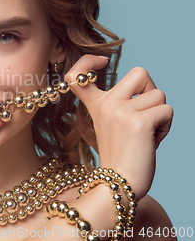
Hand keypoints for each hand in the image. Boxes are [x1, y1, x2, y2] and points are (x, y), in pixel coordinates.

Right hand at [65, 55, 172, 200]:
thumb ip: (122, 103)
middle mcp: (105, 104)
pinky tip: (153, 141)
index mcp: (96, 104)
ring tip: (148, 134)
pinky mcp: (138, 122)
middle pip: (140, 73)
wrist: (118, 184)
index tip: (101, 62)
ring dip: (161, 115)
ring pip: (159, 95)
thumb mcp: (113, 124)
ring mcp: (120, 111)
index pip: (78, 74)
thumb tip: (146, 87)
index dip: (87, 63)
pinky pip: (167, 110)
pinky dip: (166, 127)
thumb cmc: (121, 155)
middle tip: (146, 113)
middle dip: (152, 91)